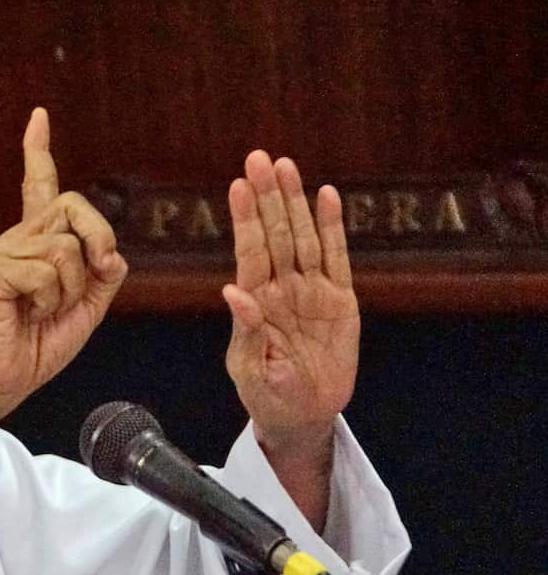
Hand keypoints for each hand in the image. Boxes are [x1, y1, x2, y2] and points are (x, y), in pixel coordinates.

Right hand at [0, 108, 127, 418]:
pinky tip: (28, 315)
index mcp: (35, 244)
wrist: (5, 380)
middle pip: (73, 207)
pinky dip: (50, 300)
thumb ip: (104, 273)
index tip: (39, 117)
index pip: (39, 188)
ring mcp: (1, 252)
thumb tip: (110, 252)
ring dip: (72, 289)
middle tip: (94, 277)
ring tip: (44, 311)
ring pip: (65, 247)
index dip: (39, 152)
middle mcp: (15, 240)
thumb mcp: (88, 307)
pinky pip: (46, 272)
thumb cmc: (39, 346)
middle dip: (98, 241)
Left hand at [224, 151, 360, 452]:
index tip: (238, 185)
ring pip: (302, 237)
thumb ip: (246, 329)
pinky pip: (337, 257)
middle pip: (274, 234)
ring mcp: (311, 290)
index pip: (249, 251)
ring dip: (295, 202)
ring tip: (287, 166)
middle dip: (268, 196)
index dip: (245, 218)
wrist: (302, 415)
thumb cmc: (267, 393)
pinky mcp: (340, 299)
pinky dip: (332, 227)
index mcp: (255, 302)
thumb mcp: (250, 367)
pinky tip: (327, 196)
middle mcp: (281, 288)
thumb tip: (233, 292)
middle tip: (260, 158)